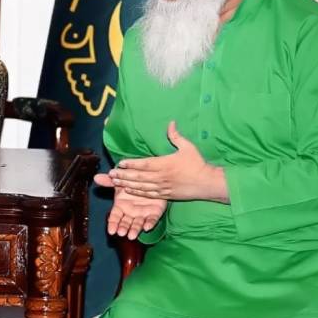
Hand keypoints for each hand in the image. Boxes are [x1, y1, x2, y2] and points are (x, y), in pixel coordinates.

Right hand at [95, 174, 167, 238]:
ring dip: (134, 230)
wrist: (149, 181)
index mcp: (121, 206)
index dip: (113, 224)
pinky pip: (152, 219)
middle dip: (123, 228)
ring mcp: (142, 214)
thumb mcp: (120, 181)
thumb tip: (96, 177)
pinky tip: (147, 227)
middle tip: (121, 233)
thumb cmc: (133, 183)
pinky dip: (150, 224)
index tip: (111, 231)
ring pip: (137, 224)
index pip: (115, 217)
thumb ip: (109, 181)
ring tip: (132, 236)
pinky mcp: (154, 213)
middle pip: (125, 222)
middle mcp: (130, 212)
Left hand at [107, 121, 228, 202]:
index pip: (144, 163)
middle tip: (111, 174)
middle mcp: (161, 176)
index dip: (131, 163)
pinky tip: (128, 190)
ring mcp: (162, 187)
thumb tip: (170, 123)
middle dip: (123, 175)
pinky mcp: (165, 195)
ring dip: (127, 184)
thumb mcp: (188, 147)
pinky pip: (148, 194)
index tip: (120, 162)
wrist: (207, 183)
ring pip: (141, 186)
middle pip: (138, 176)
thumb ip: (176, 136)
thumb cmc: (197, 164)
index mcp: (165, 164)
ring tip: (115, 182)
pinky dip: (137, 192)